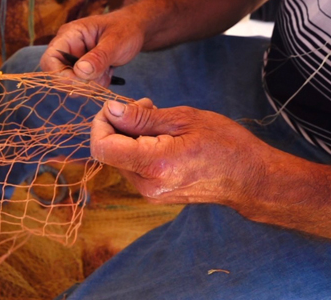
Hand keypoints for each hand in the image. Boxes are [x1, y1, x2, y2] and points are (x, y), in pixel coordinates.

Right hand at [40, 7, 143, 86]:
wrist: (135, 30)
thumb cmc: (125, 29)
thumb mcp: (115, 42)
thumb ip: (98, 57)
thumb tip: (80, 72)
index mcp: (69, 36)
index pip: (49, 60)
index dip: (60, 76)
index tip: (82, 81)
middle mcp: (67, 49)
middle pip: (58, 76)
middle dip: (80, 83)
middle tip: (101, 76)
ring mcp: (74, 61)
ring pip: (71, 84)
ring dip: (91, 85)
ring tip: (107, 71)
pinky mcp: (82, 71)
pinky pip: (82, 86)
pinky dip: (96, 85)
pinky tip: (107, 73)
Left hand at [90, 99, 268, 205]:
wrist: (250, 179)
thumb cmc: (225, 144)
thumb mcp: (184, 119)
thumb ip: (142, 117)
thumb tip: (111, 110)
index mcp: (154, 165)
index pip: (102, 147)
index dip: (100, 124)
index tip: (116, 108)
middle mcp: (147, 185)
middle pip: (109, 152)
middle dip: (117, 125)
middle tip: (145, 106)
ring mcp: (149, 193)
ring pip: (119, 159)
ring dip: (128, 136)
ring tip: (158, 121)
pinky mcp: (153, 195)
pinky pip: (133, 167)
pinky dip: (138, 148)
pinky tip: (160, 138)